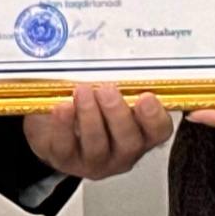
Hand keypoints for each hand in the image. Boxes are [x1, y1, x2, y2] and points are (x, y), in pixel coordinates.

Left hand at [23, 84, 172, 177]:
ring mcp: (94, 161)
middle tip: (107, 90)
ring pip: (97, 146)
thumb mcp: (110, 94)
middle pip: (129, 142)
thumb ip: (121, 83)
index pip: (159, 131)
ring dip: (90, 116)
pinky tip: (63, 107)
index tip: (146, 96)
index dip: (155, 117)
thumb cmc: (91, 106)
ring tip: (82, 91)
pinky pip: (65, 147)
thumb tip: (118, 54)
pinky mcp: (65, 161)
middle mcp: (122, 152)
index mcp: (141, 134)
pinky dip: (63, 126)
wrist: (56, 127)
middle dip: (117, 114)